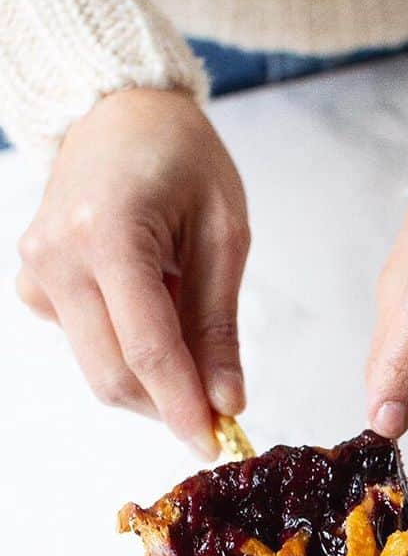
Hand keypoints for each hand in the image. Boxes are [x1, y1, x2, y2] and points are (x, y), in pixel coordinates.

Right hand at [16, 89, 249, 457]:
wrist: (119, 111)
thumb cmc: (181, 158)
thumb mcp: (224, 234)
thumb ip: (219, 325)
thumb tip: (226, 401)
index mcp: (109, 233)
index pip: (149, 351)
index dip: (184, 409)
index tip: (215, 444)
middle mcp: (59, 256)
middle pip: (114, 375)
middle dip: (169, 407)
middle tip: (218, 412)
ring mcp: (37, 271)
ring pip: (99, 369)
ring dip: (152, 378)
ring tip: (186, 324)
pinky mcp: (33, 284)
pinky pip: (86, 346)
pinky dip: (127, 350)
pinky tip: (151, 307)